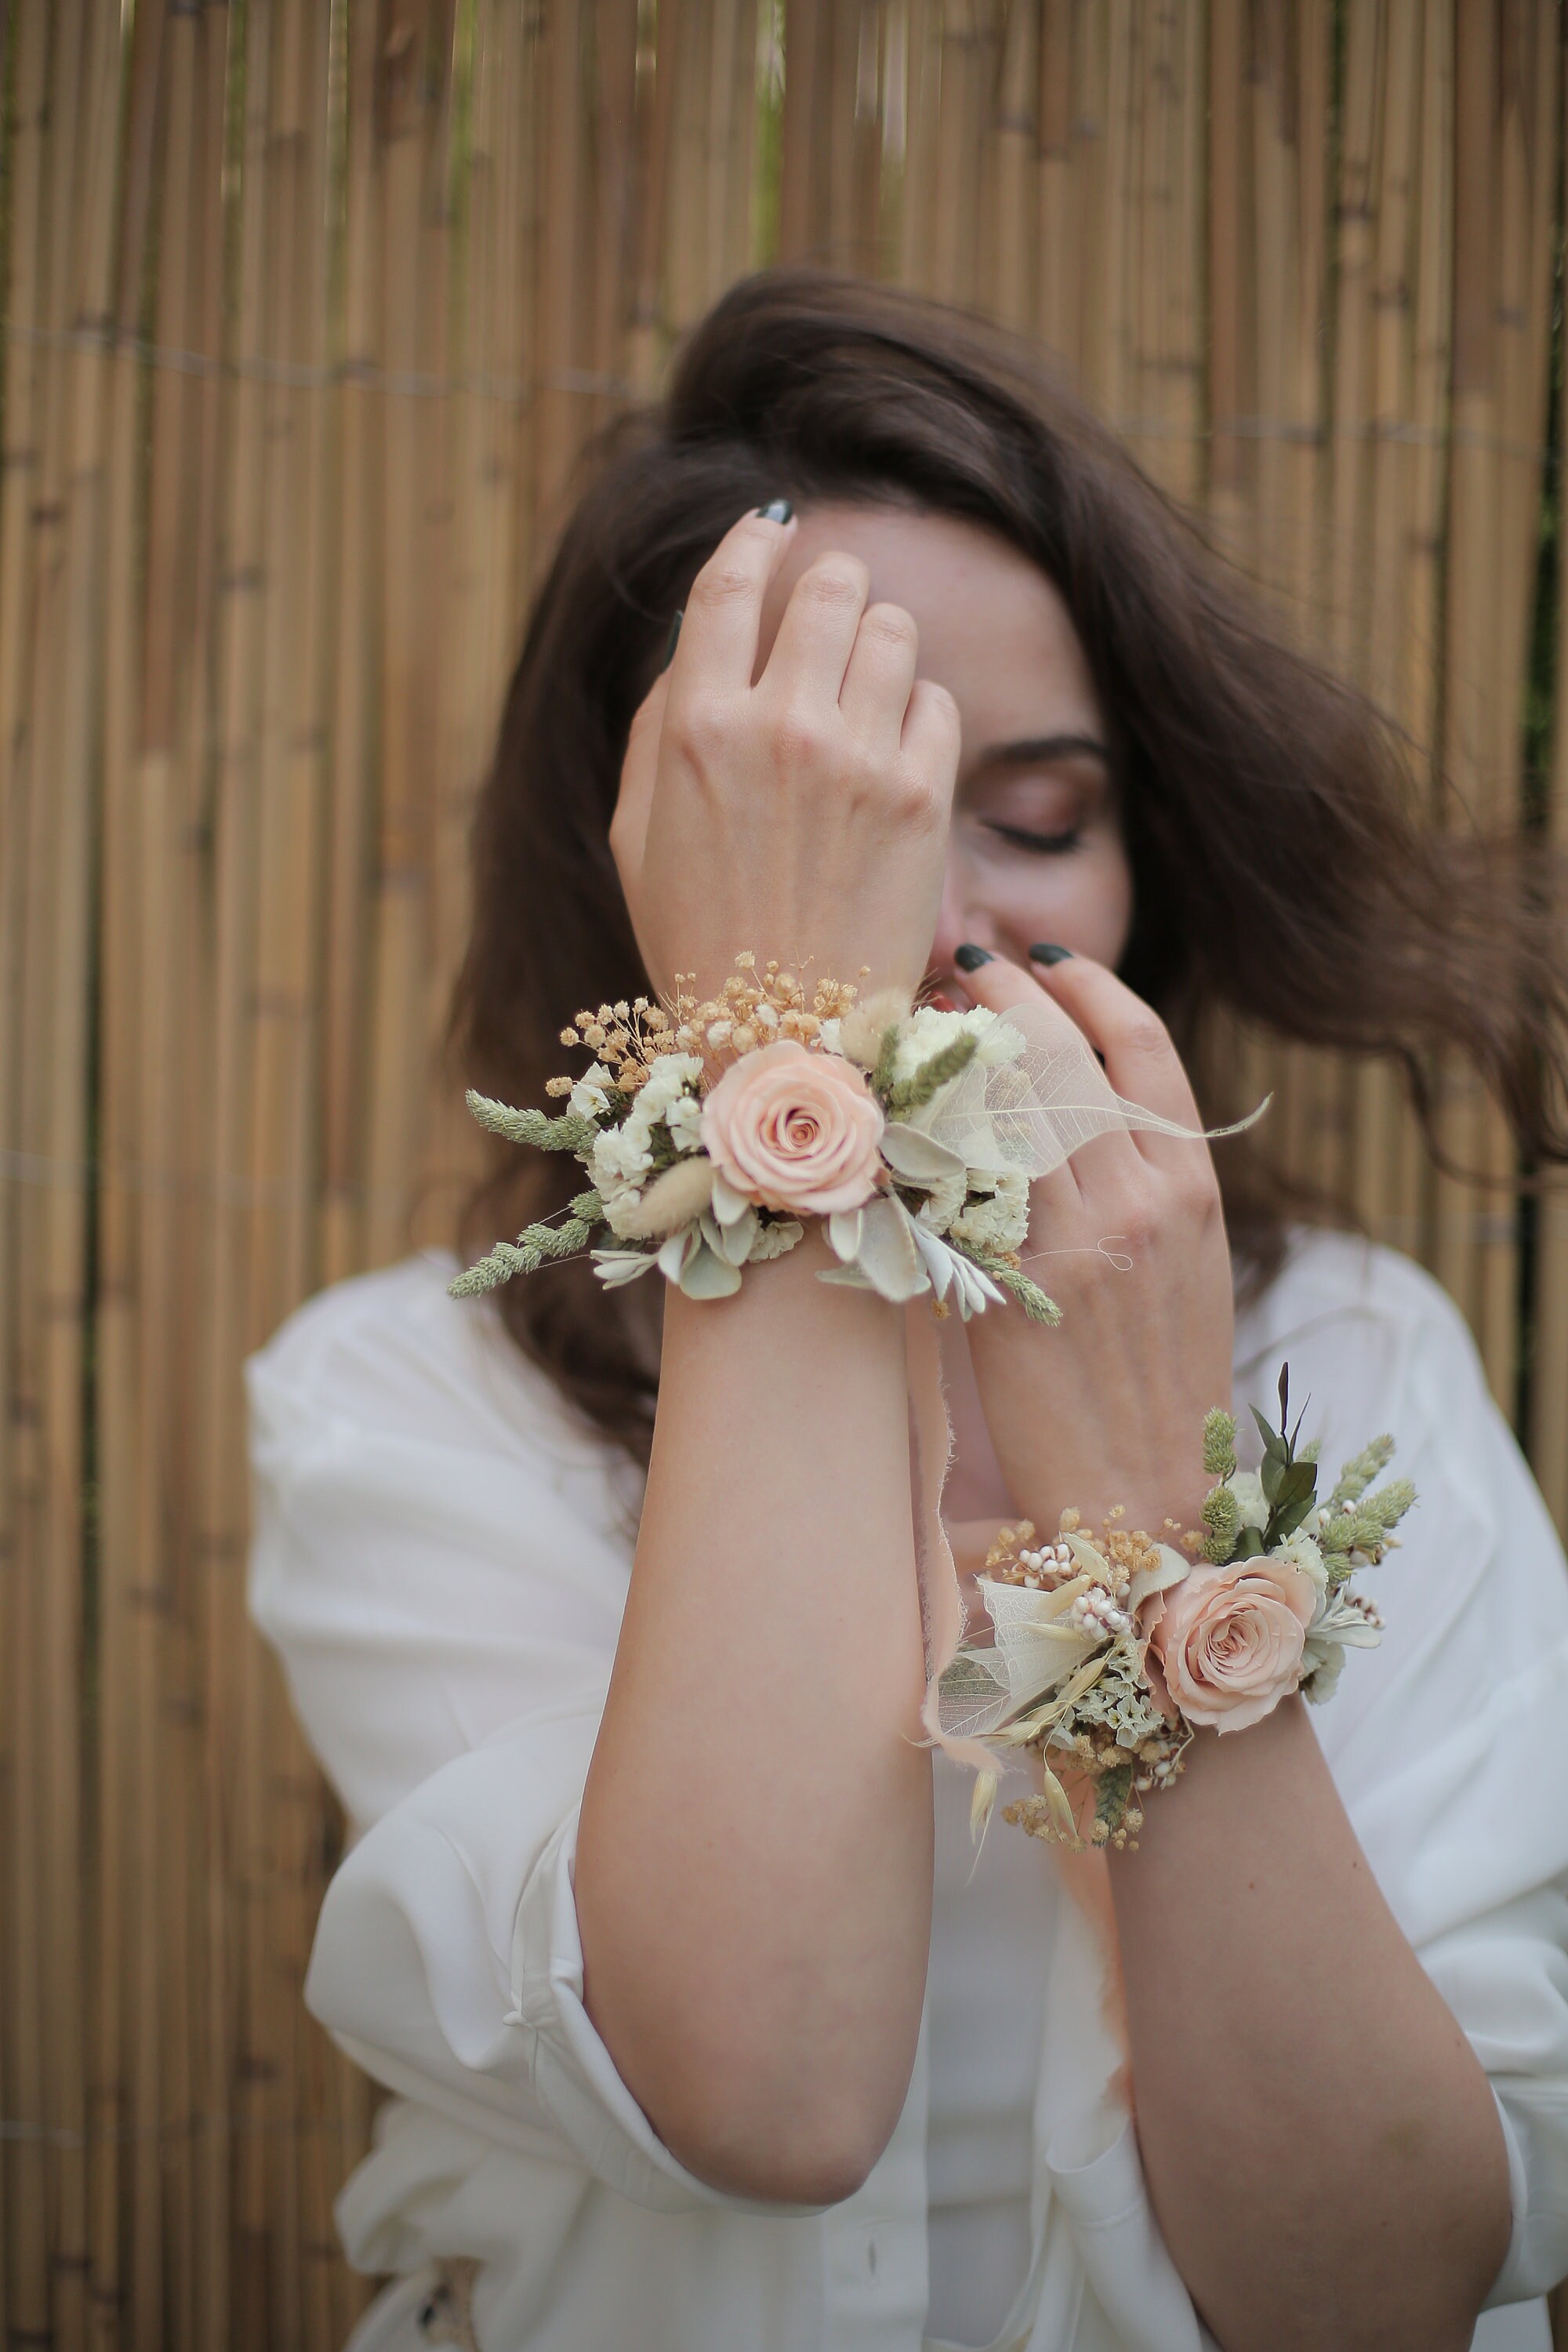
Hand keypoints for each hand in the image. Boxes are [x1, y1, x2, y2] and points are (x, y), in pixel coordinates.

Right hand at [611, 507, 960, 1004]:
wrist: (782, 1038)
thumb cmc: (698, 939)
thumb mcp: (639, 832)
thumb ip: (662, 723)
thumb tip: (701, 638)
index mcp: (697, 730)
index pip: (729, 584)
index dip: (753, 540)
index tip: (771, 527)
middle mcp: (780, 730)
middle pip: (828, 587)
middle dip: (831, 589)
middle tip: (830, 617)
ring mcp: (859, 763)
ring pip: (894, 631)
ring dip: (879, 647)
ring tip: (864, 694)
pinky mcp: (923, 802)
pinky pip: (937, 704)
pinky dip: (918, 716)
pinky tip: (894, 757)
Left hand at [959, 951, 1233, 1535]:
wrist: (1142, 1498)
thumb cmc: (1155, 1386)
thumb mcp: (1184, 1267)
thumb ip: (1142, 1184)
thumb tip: (1070, 1108)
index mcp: (1193, 1189)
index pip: (1145, 1046)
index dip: (1089, 985)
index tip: (1043, 958)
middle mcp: (1144, 1200)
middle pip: (1069, 1052)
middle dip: (1009, 992)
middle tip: (961, 962)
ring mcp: (1081, 1241)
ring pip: (1011, 1104)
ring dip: (957, 1047)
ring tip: (920, 1017)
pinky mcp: (1018, 1288)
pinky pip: (964, 1181)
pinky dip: (928, 1132)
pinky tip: (894, 1108)